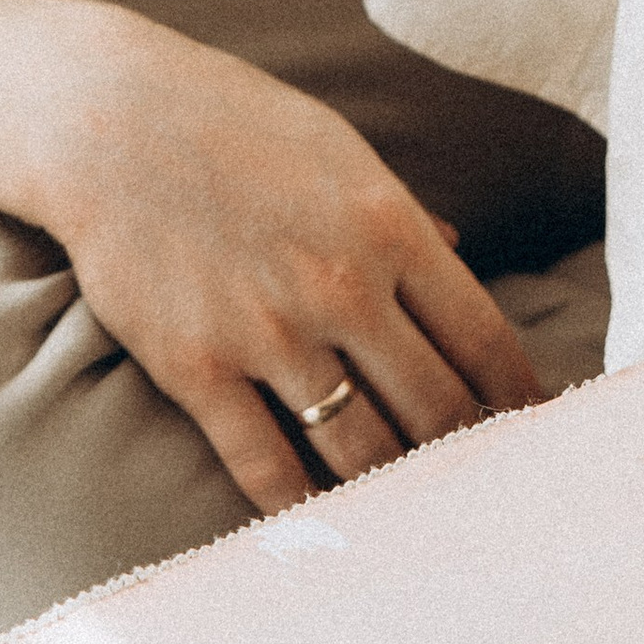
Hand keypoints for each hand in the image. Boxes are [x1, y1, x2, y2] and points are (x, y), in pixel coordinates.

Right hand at [48, 12, 545, 512]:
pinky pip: (264, 466)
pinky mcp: (197, 368)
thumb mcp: (338, 151)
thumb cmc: (234, 126)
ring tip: (413, 512)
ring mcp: (268, 333)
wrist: (107, 122)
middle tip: (481, 487)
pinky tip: (322, 522)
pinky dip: (300, 506)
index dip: (520, 400)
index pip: (484, 340)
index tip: (536, 432)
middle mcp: (341, 286)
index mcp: (389, 226)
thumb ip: (402, 214)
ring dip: (393, 490)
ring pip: (361, 451)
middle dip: (468, 456)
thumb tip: (460, 255)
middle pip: (436, 410)